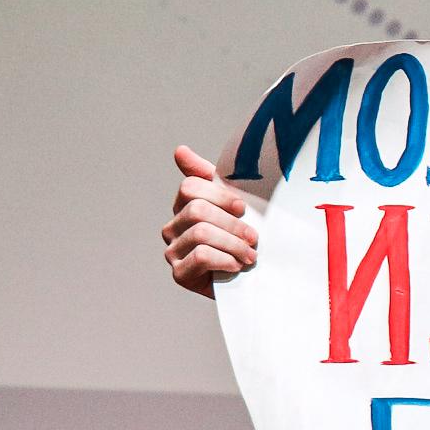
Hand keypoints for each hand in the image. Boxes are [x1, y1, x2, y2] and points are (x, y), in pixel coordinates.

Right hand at [162, 145, 258, 298]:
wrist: (256, 279)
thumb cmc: (245, 238)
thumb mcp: (237, 205)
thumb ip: (211, 177)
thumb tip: (179, 150)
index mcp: (185, 205)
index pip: (190, 187)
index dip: (219, 195)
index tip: (242, 207)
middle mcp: (173, 227)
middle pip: (197, 211)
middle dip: (232, 224)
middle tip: (253, 237)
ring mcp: (173, 251)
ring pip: (201, 233)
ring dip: (233, 244)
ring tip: (250, 255)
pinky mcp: (180, 273)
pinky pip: (201, 257)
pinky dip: (226, 260)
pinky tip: (237, 266)